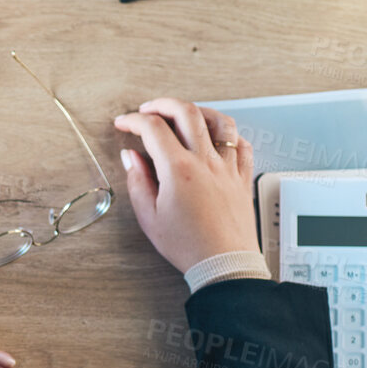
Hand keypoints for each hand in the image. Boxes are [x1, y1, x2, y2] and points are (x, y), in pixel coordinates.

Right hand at [112, 98, 258, 273]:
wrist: (224, 263)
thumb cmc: (189, 245)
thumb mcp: (150, 217)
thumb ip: (137, 181)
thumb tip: (131, 157)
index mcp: (179, 170)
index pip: (153, 128)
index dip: (133, 120)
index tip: (125, 124)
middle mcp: (205, 162)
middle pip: (186, 112)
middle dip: (162, 104)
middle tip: (149, 110)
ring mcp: (227, 167)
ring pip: (219, 121)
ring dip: (199, 111)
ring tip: (185, 116)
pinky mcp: (242, 177)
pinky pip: (242, 145)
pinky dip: (228, 135)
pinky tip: (217, 139)